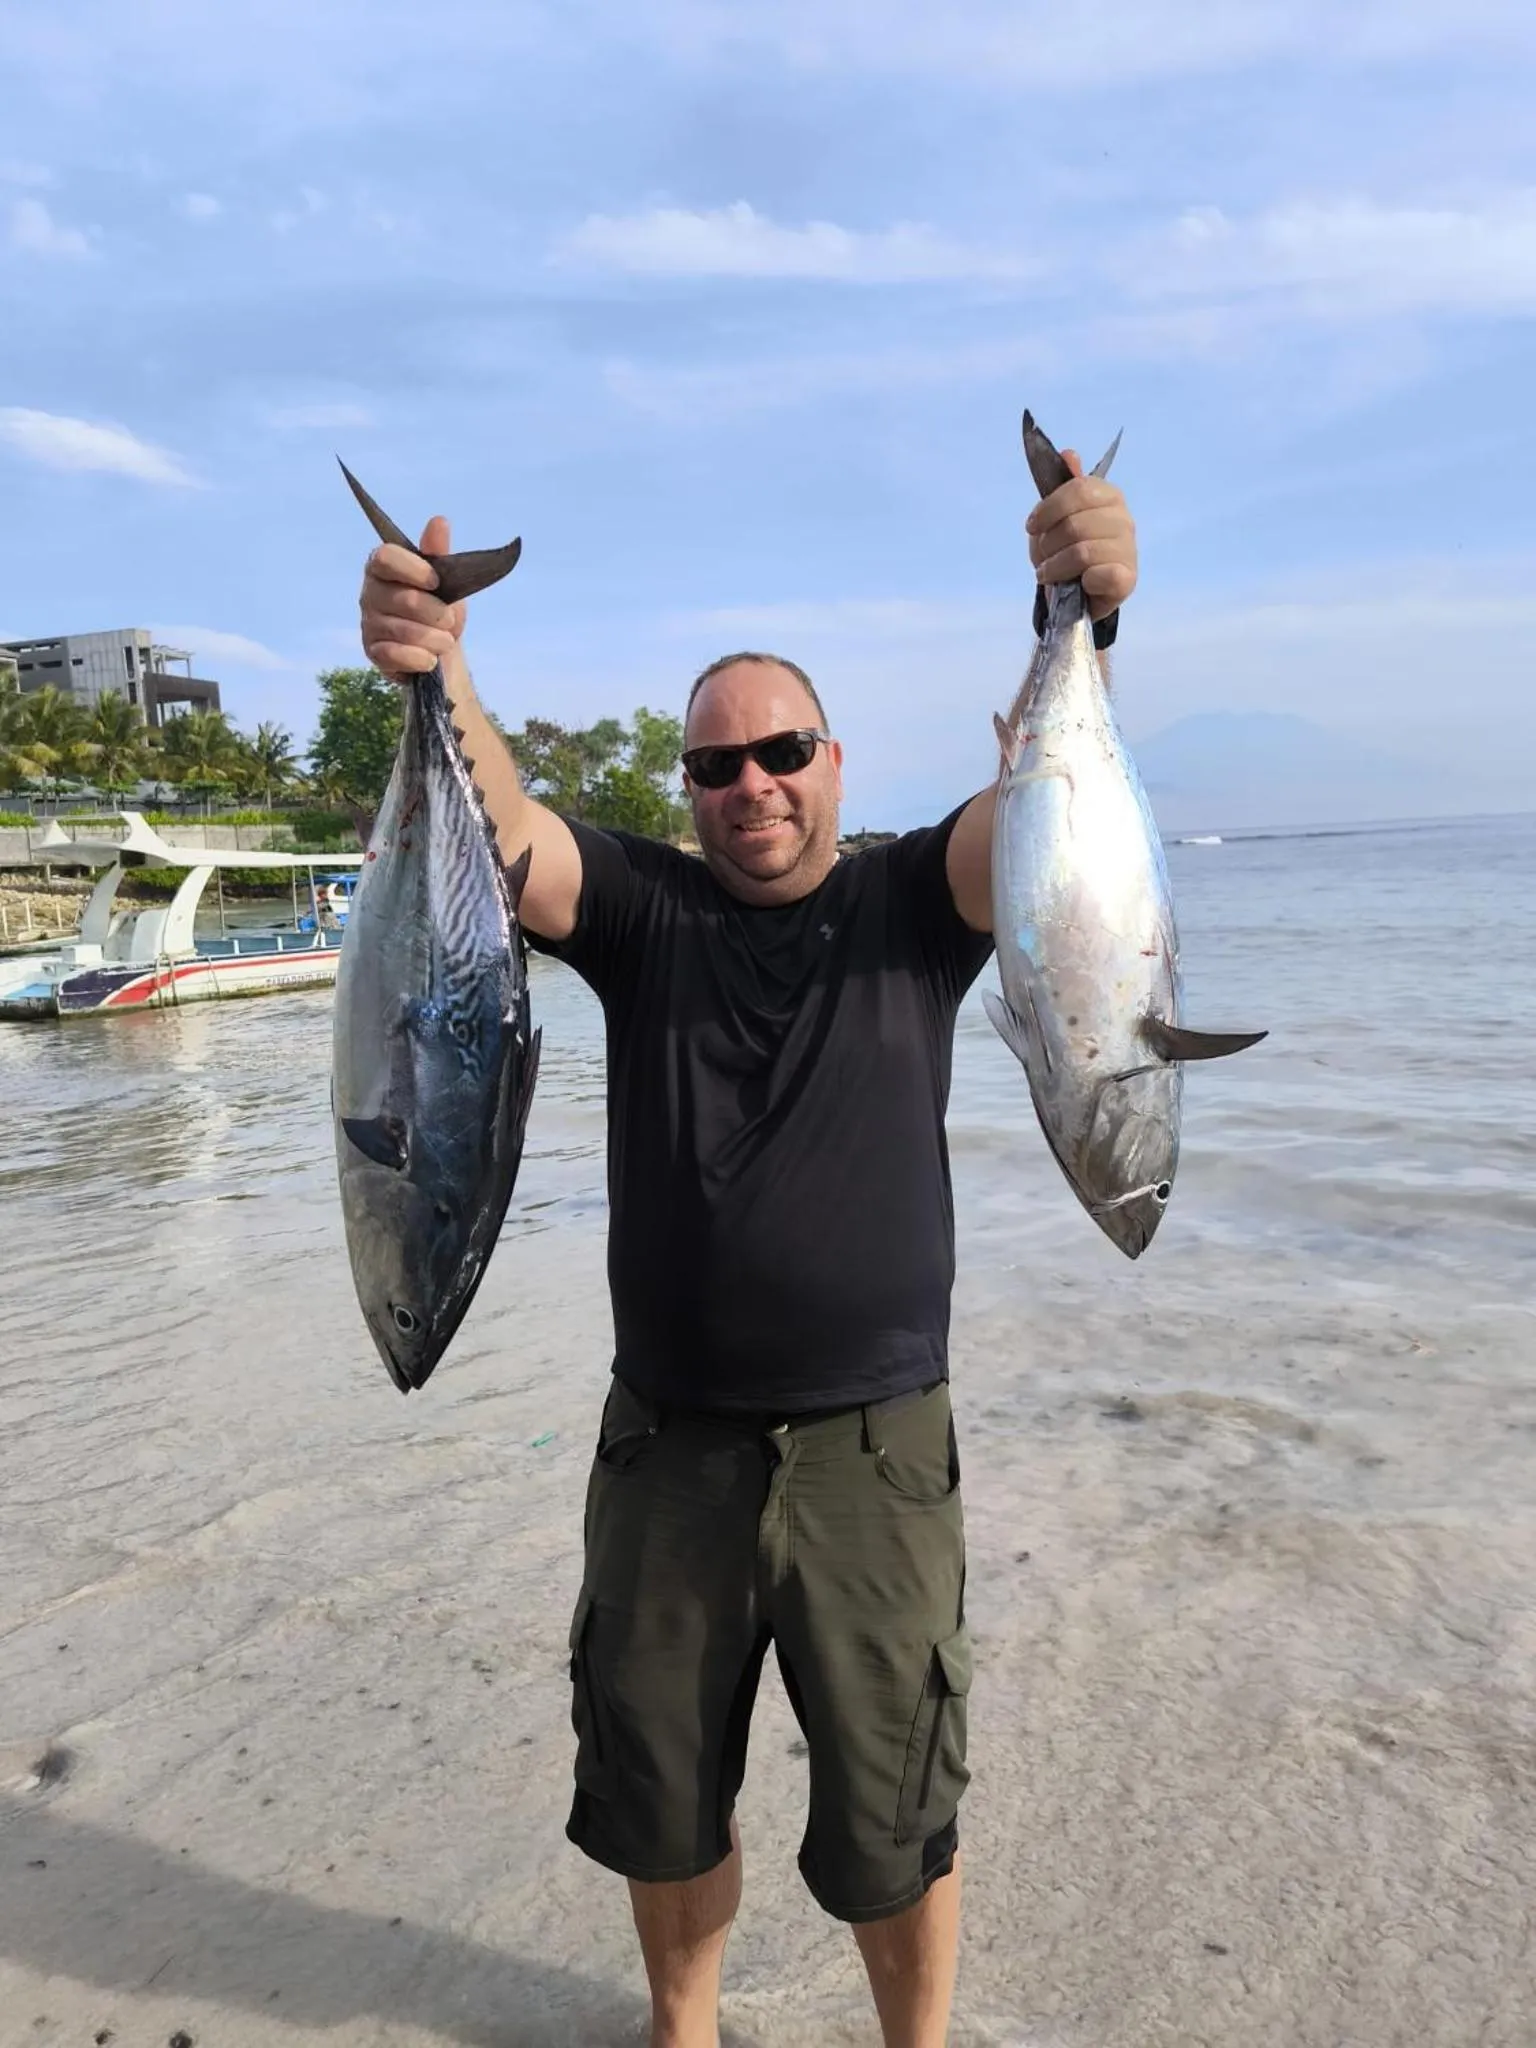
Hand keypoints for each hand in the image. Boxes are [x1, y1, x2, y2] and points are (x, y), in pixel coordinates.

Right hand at [359, 514, 465, 680]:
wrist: (441, 650)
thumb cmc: (440, 608)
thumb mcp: (446, 581)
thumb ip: (439, 554)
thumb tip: (439, 521)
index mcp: (383, 568)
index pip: (385, 557)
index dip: (413, 569)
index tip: (436, 582)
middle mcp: (369, 593)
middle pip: (403, 599)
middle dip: (436, 614)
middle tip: (450, 621)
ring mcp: (368, 624)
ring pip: (403, 630)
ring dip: (434, 639)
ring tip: (445, 641)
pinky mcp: (373, 652)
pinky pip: (396, 655)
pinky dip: (421, 658)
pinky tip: (430, 659)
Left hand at [1025, 448, 1137, 622]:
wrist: (1079, 594)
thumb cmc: (1067, 551)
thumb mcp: (1057, 517)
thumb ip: (1064, 487)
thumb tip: (1069, 454)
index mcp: (1109, 496)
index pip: (1080, 490)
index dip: (1049, 508)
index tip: (1032, 526)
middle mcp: (1124, 520)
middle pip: (1075, 524)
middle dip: (1049, 544)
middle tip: (1043, 556)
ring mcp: (1128, 550)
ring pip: (1081, 552)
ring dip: (1055, 567)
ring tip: (1049, 573)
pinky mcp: (1127, 579)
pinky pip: (1101, 575)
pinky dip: (1081, 581)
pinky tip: (1078, 584)